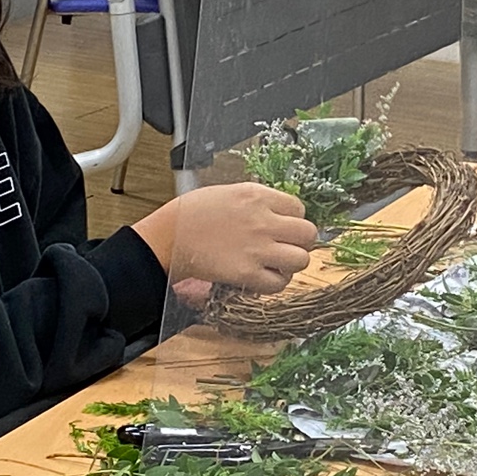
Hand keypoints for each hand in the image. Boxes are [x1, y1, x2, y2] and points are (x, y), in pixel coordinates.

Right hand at [133, 184, 317, 294]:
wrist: (169, 236)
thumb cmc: (193, 212)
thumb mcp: (230, 192)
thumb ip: (258, 201)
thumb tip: (281, 213)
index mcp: (257, 196)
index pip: (299, 208)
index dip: (294, 219)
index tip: (284, 226)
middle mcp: (262, 221)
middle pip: (308, 234)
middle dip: (300, 242)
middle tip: (286, 246)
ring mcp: (256, 249)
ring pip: (301, 259)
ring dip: (291, 264)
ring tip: (276, 263)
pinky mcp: (246, 273)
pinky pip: (279, 283)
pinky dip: (274, 283)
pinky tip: (262, 277)